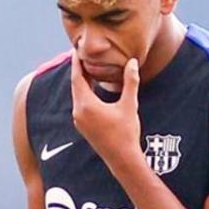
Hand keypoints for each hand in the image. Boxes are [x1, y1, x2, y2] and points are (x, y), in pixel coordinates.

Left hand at [71, 53, 141, 167]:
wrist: (122, 158)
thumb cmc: (126, 132)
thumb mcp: (129, 105)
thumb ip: (130, 82)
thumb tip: (132, 62)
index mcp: (86, 105)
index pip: (78, 78)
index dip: (77, 63)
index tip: (76, 50)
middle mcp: (79, 112)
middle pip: (76, 85)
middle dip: (79, 70)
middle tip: (82, 55)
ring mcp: (80, 120)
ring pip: (78, 95)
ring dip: (82, 82)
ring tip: (88, 69)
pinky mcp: (84, 126)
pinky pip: (81, 104)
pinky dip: (85, 93)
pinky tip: (92, 89)